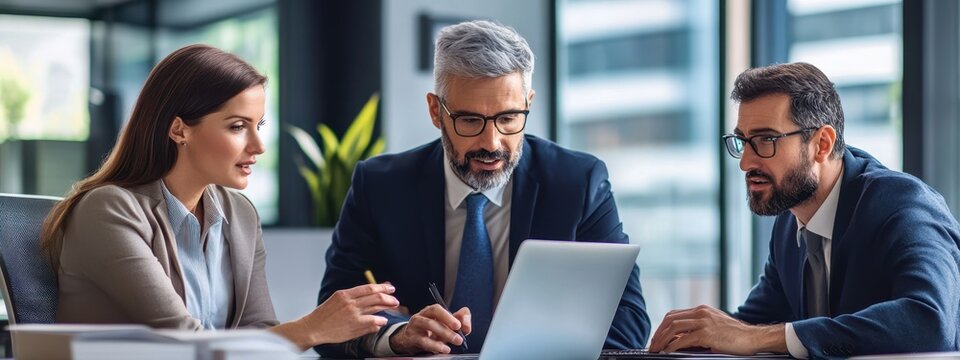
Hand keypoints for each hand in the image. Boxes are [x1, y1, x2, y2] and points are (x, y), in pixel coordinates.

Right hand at [300, 283, 399, 344]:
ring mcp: (353, 315)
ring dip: (386, 308)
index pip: (369, 288)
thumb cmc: (325, 314)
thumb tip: (371, 291)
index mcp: (345, 294)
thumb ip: (353, 296)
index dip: (383, 287)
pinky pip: (373, 323)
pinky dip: (380, 321)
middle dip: (389, 298)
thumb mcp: (337, 299)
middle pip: (376, 297)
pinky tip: (382, 321)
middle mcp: (350, 303)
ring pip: (376, 309)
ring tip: (392, 308)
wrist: (313, 328)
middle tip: (395, 300)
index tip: (390, 288)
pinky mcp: (355, 327)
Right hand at [389, 305, 470, 353]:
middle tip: (459, 339)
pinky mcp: (411, 339)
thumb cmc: (431, 330)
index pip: (437, 309)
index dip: (448, 316)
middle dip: (447, 329)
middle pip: (432, 318)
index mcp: (430, 311)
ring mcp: (414, 327)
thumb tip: (466, 325)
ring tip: (450, 346)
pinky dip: (434, 346)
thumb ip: (459, 321)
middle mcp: (421, 317)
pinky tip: (442, 349)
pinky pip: (423, 341)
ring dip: (442, 337)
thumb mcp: (445, 324)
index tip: (458, 325)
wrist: (410, 339)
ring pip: (428, 327)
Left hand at [648, 305, 785, 354]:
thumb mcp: (714, 326)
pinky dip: (672, 346)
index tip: (656, 337)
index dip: (662, 326)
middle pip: (670, 320)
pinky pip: (683, 340)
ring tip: (656, 350)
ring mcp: (703, 322)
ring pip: (673, 328)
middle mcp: (701, 313)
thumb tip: (678, 340)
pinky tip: (668, 352)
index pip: (674, 315)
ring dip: (662, 340)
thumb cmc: (735, 335)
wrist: (753, 338)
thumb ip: (696, 329)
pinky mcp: (706, 334)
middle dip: (658, 333)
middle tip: (653, 345)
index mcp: (701, 309)